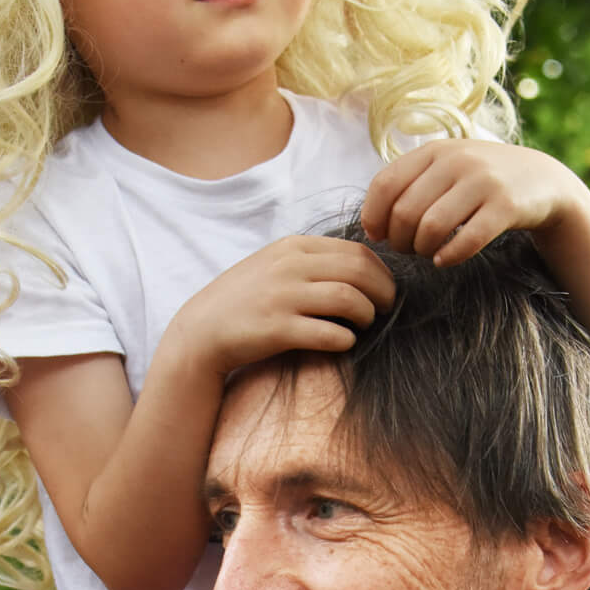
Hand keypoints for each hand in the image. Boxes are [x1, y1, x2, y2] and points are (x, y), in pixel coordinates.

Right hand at [167, 236, 393, 380]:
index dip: (381, 271)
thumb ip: (311, 261)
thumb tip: (361, 268)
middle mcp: (289, 267)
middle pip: (358, 271)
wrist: (202, 331)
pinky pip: (329, 334)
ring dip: (367, 315)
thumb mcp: (274, 265)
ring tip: (365, 325)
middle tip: (386, 309)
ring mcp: (283, 297)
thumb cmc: (245, 301)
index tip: (386, 289)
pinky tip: (345, 343)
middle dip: (383, 292)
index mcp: (292, 246)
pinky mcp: (278, 330)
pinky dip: (345, 339)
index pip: (355, 250)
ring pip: (349, 299)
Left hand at [361, 141, 581, 267]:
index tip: (379, 236)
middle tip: (409, 249)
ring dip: (423, 251)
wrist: (542, 179)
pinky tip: (445, 260)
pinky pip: (466, 241)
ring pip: (431, 228)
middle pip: (405, 212)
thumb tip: (371, 227)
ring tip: (428, 253)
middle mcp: (456, 160)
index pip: (385, 184)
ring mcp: (483, 181)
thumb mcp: (446, 168)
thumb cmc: (480, 181)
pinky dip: (450, 257)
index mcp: (434, 151)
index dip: (374, 216)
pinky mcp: (506, 206)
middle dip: (399, 241)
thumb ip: (409, 186)